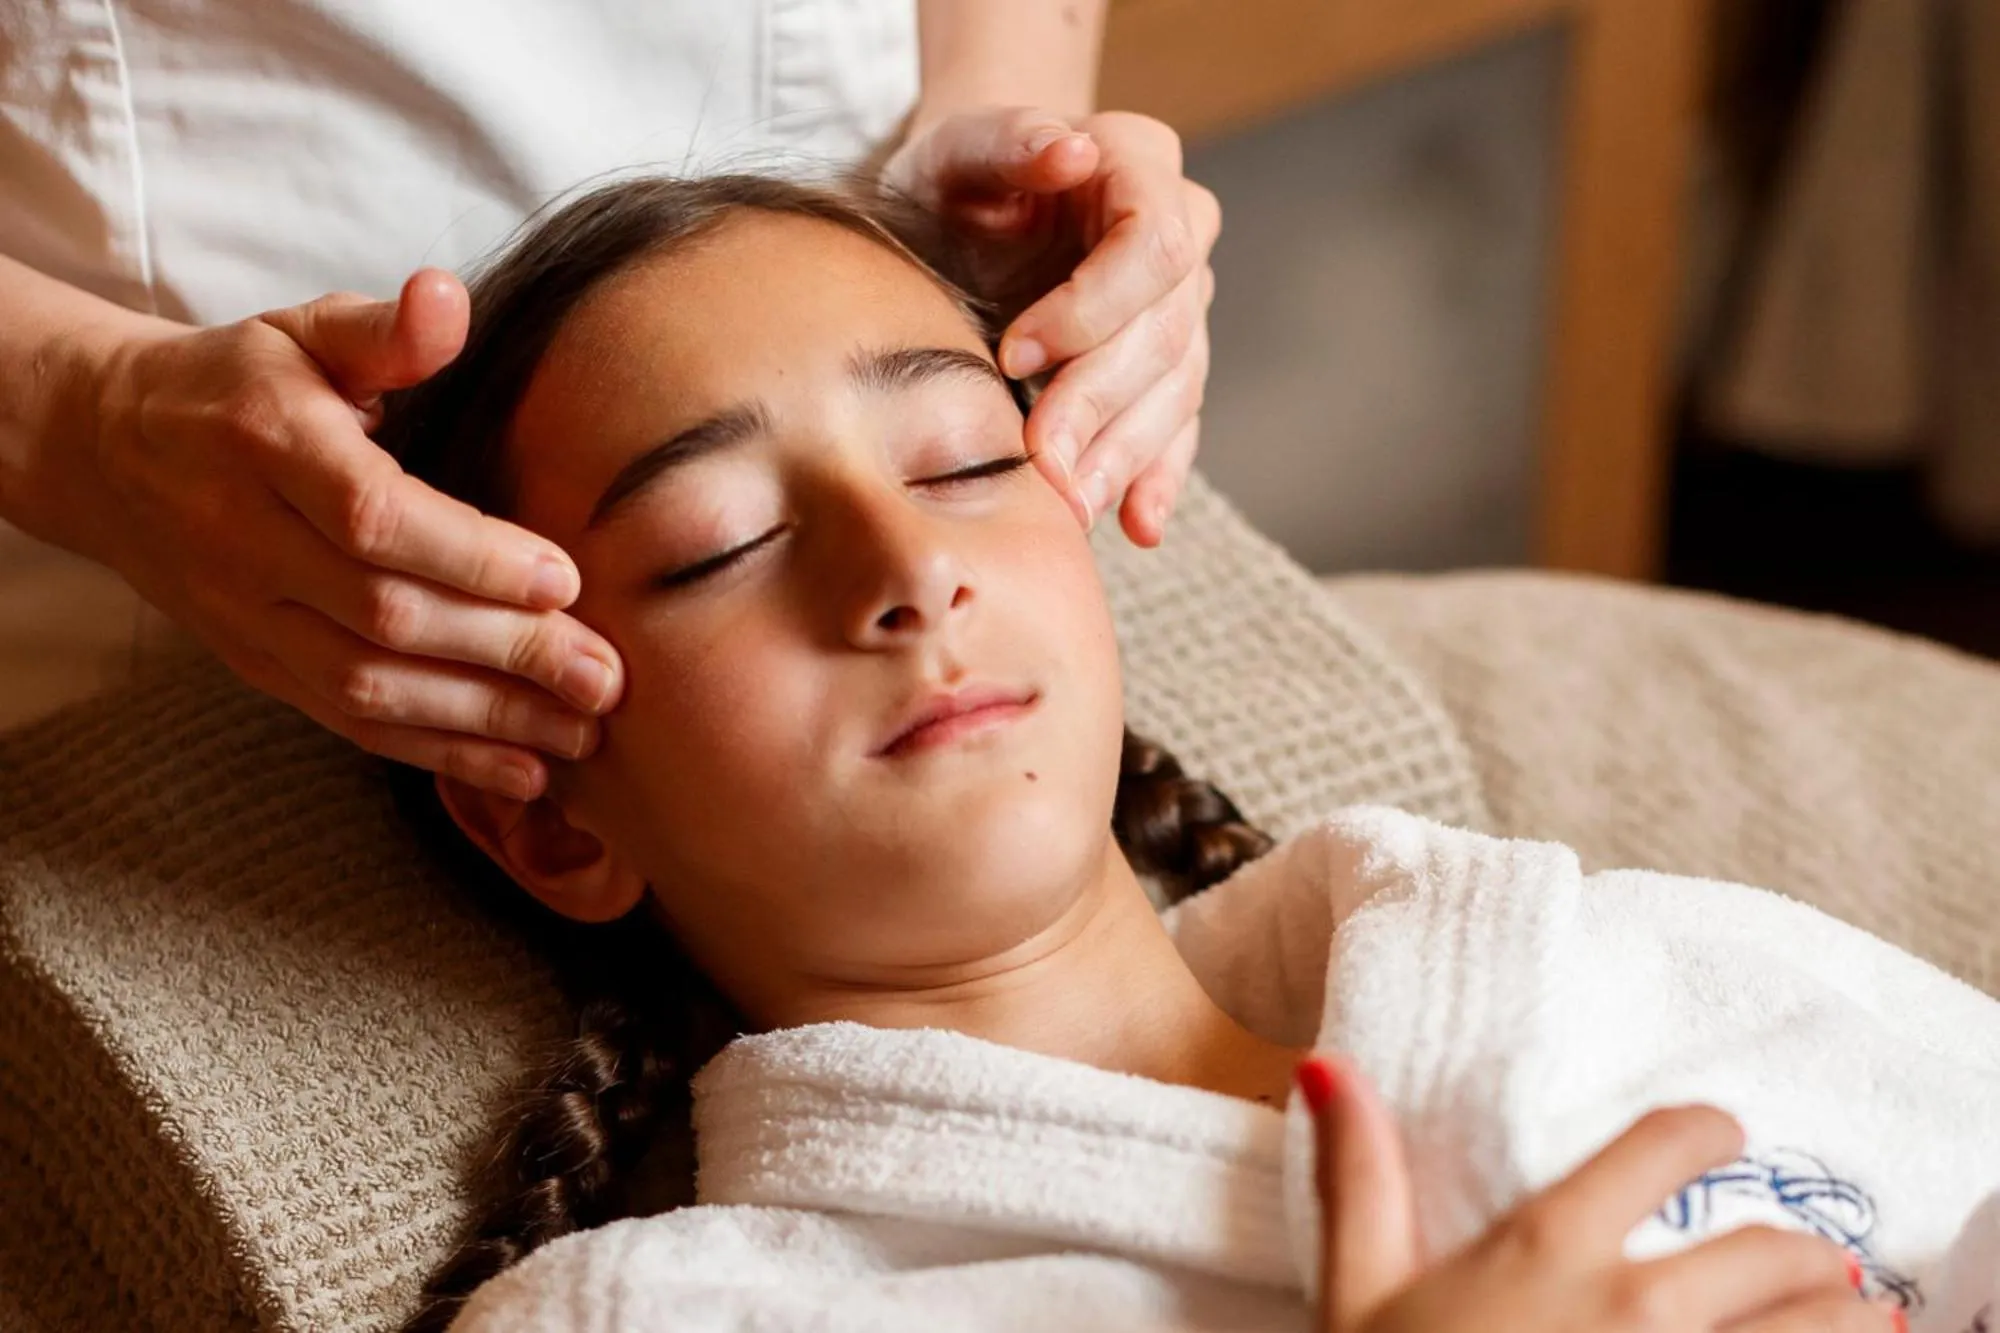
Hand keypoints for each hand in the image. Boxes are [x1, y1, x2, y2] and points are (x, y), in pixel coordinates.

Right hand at [71, 271, 623, 798]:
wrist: (107, 450)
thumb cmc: (239, 384)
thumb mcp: (302, 332)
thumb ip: (383, 331)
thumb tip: (446, 299)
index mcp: (267, 443)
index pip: (374, 516)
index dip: (472, 555)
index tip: (566, 579)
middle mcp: (248, 540)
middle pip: (386, 614)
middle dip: (505, 651)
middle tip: (604, 677)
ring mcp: (247, 615)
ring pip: (370, 685)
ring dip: (484, 718)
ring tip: (582, 732)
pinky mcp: (257, 666)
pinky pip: (351, 722)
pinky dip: (439, 752)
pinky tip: (521, 769)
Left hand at [883, 106, 1218, 546]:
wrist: (967, 215)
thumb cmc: (956, 177)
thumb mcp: (956, 147)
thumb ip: (1006, 140)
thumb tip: (1070, 154)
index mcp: (1141, 166)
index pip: (1155, 246)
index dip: (1093, 311)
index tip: (1014, 354)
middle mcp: (1182, 233)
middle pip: (1166, 333)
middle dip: (1099, 404)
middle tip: (1041, 463)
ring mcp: (1183, 305)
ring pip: (1176, 391)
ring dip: (1123, 456)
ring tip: (1071, 506)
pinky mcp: (1168, 366)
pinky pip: (1178, 428)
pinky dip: (1156, 479)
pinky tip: (1137, 525)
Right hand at [1297, 1054, 1902, 1332]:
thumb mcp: (1356, 1296)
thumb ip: (1360, 1178)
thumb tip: (1329, 1065)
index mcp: (1553, 1248)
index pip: (1662, 1147)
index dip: (1706, 1132)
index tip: (1721, 1136)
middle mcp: (1644, 1307)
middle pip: (1773, 1249)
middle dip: (1801, 1253)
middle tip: (1803, 1263)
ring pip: (1829, 1327)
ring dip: (1850, 1321)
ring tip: (1855, 1321)